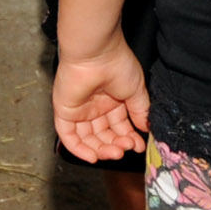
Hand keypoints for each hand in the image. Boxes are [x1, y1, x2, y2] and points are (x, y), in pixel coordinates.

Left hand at [52, 36, 150, 163]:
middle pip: (103, 134)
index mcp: (111, 99)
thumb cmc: (116, 63)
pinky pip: (68, 136)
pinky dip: (79, 149)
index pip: (118, 126)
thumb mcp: (136, 90)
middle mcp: (95, 105)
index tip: (139, 146)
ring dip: (102, 150)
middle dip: (116, 144)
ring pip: (88, 138)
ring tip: (116, 152)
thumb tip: (146, 129)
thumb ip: (141, 111)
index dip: (128, 138)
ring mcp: (79, 109)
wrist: (96, 52)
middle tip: (127, 149)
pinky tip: (93, 157)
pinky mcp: (64, 110)